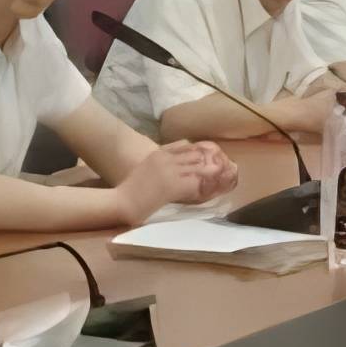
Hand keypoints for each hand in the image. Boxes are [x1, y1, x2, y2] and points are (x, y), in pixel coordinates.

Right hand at [113, 140, 239, 217]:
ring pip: (197, 167)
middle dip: (207, 159)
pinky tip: (211, 189)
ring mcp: (170, 171)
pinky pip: (195, 183)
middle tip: (221, 164)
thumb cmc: (130, 190)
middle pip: (194, 154)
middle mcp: (166, 159)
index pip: (184, 145)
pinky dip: (204, 185)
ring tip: (222, 174)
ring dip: (210, 171)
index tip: (207, 154)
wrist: (123, 201)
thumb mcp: (145, 169)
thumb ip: (159, 164)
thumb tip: (173, 167)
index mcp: (158, 153)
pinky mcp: (173, 185)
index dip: (197, 150)